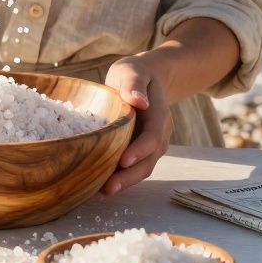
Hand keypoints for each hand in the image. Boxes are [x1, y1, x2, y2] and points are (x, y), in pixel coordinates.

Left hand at [101, 56, 171, 194]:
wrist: (144, 79)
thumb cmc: (135, 73)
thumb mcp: (132, 71)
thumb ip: (134, 84)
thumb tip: (139, 101)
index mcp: (159, 115)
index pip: (153, 137)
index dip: (140, 150)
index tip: (123, 160)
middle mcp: (160, 134)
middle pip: (149, 160)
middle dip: (130, 176)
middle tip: (108, 188)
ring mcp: (152, 145)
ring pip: (143, 168)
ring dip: (126, 181)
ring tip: (103, 191)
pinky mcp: (140, 150)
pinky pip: (134, 167)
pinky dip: (122, 177)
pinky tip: (101, 185)